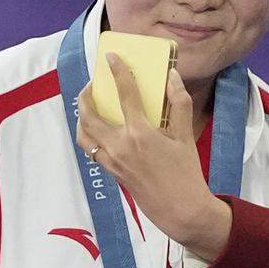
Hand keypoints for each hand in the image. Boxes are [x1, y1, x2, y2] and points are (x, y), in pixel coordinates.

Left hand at [76, 55, 228, 256]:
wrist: (180, 209)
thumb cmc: (186, 173)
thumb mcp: (186, 137)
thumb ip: (178, 104)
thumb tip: (172, 77)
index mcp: (140, 133)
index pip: (124, 94)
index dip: (117, 72)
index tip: (111, 58)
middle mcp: (120, 144)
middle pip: (90, 112)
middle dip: (86, 93)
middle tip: (93, 83)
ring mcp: (112, 159)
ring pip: (83, 131)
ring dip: (82, 115)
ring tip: (89, 105)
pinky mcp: (110, 171)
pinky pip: (90, 148)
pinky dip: (88, 134)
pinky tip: (97, 128)